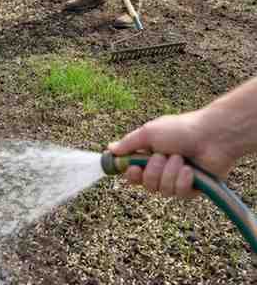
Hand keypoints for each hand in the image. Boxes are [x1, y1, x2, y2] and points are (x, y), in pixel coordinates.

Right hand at [107, 109, 238, 198]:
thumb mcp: (148, 133)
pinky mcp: (192, 189)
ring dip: (169, 173)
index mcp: (150, 156)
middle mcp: (162, 170)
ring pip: (162, 190)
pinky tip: (190, 170)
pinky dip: (182, 181)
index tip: (133, 169)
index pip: (133, 174)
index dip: (131, 175)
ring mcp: (177, 180)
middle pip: (146, 185)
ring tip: (181, 159)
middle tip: (161, 156)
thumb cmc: (180, 130)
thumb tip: (110, 149)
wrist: (212, 136)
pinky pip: (178, 193)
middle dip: (153, 171)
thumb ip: (128, 144)